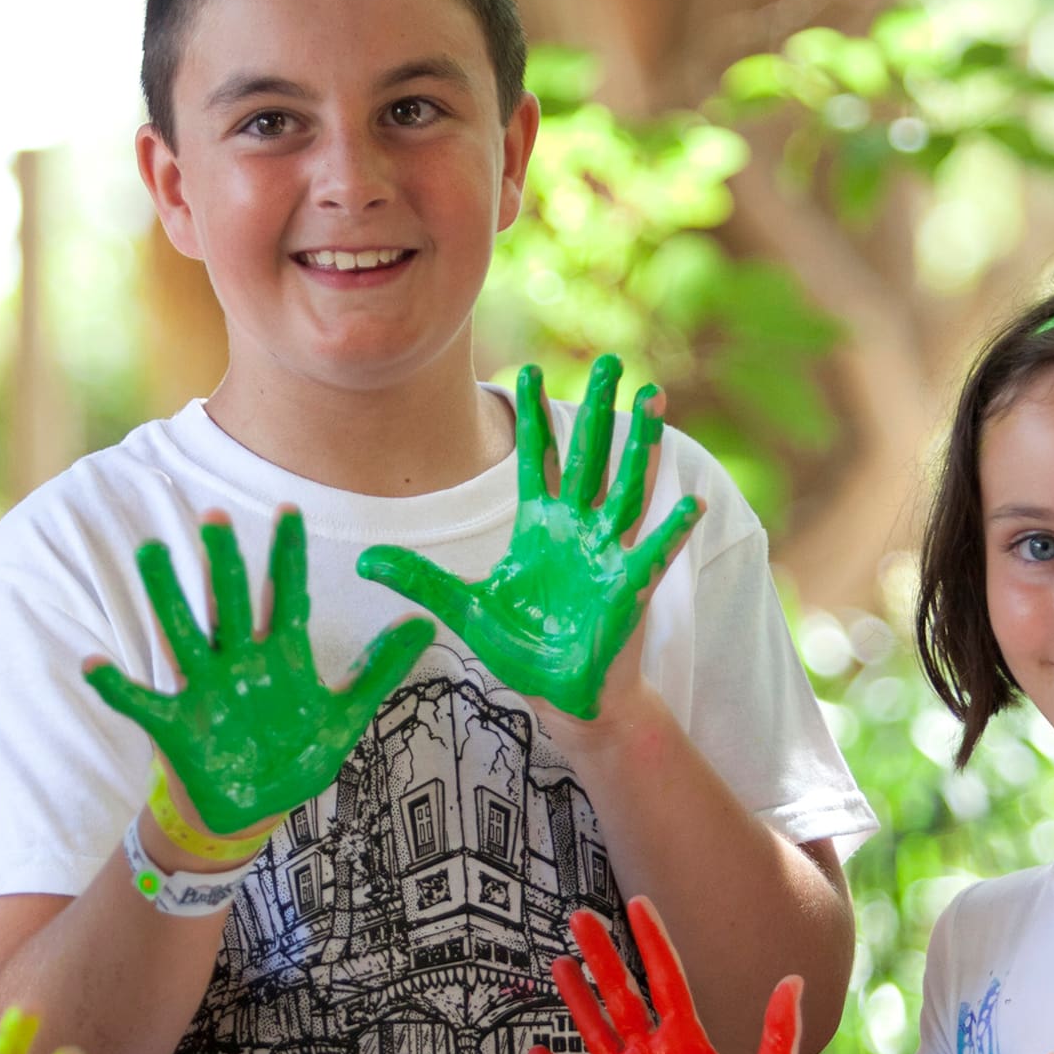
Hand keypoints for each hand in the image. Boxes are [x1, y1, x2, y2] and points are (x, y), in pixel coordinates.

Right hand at [85, 510, 434, 833]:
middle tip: (217, 517)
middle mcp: (240, 662)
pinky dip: (115, 687)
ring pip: (183, 633)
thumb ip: (380, 670)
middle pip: (231, 603)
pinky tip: (93, 664)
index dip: (287, 556)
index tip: (289, 510)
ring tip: (151, 554)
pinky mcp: (175, 725)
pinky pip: (140, 702)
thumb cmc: (294, 757)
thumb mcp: (345, 716)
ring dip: (167, 597)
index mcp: (281, 656)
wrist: (253, 810)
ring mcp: (205, 689)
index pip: (286, 595)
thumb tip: (424, 623)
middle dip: (225, 563)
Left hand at [357, 354, 700, 718]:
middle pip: (588, 456)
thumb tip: (362, 561)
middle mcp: (576, 529)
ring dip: (642, 445)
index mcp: (539, 526)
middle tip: (607, 360)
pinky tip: (690, 502)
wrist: (561, 693)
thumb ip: (418, 579)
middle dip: (596, 409)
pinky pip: (654, 553)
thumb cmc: (521, 649)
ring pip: (626, 487)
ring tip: (654, 398)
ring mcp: (607, 553)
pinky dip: (673, 529)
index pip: (535, 459)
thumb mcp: (463, 609)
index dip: (533, 417)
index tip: (528, 370)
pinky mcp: (629, 587)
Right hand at [528, 897, 800, 1053]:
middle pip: (620, 995)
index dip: (652, 943)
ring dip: (576, 999)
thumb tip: (794, 979)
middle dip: (601, 956)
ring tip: (560, 964)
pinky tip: (536, 1051)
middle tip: (580, 917)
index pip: (665, 980)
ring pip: (594, 1032)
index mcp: (687, 1042)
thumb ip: (778, 1033)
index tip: (639, 904)